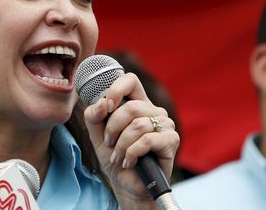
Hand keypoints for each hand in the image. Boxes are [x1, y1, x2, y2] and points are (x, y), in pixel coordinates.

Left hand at [83, 72, 179, 208]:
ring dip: (121, 145)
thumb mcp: (98, 136)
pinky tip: (129, 162)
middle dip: (113, 128)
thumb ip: (94, 116)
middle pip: (131, 106)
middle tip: (109, 144)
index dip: (116, 89)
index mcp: (137, 104)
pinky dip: (132, 153)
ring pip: (138, 125)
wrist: (127, 185)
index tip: (106, 106)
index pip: (130, 80)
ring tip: (118, 157)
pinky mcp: (171, 140)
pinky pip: (146, 140)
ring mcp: (165, 124)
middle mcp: (154, 111)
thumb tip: (102, 103)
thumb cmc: (116, 158)